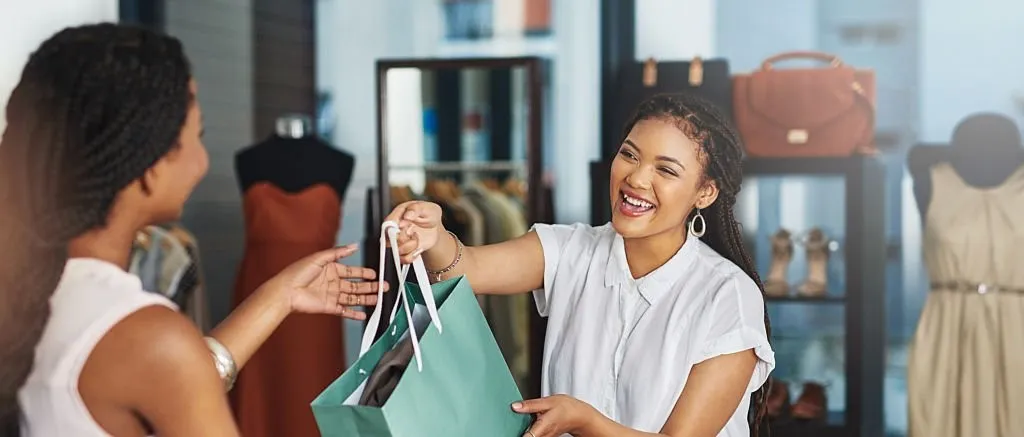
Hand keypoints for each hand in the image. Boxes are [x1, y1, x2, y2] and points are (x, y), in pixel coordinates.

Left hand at [260, 243, 386, 318]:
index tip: (375, 274)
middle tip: (382, 287)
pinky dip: (354, 313)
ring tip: (378, 299)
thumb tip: (353, 246)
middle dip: (370, 286)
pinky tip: (364, 314)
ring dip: (366, 298)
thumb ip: (338, 252)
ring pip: (353, 297)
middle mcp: (333, 282)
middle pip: (356, 285)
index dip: (364, 273)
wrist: (286, 291)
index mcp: (331, 269)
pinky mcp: (329, 307)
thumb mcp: (320, 257)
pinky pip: (345, 310)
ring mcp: (332, 295)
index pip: (353, 271)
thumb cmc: (298, 272)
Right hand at [383, 201, 443, 262]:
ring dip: (410, 246)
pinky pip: (404, 259)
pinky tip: (418, 247)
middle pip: (390, 239)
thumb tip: (408, 214)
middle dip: (404, 238)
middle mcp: (395, 230)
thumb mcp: (426, 208)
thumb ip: (416, 209)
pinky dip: (413, 255)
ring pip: (397, 251)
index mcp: (397, 216)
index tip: (404, 226)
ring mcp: (398, 242)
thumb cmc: (428, 214)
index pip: (387, 224)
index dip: (395, 227)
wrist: (435, 227)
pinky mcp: (404, 252)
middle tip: (414, 232)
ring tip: (417, 238)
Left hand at [512, 395, 598, 436]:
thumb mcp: (547, 402)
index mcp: (542, 427)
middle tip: (507, 424)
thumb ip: (530, 405)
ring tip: (516, 422)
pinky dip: (528, 430)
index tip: (506, 431)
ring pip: (529, 436)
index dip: (515, 435)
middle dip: (516, 431)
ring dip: (522, 430)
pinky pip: (533, 435)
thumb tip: (515, 406)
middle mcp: (542, 436)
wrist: (579, 416)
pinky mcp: (544, 436)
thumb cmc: (566, 408)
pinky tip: (526, 422)